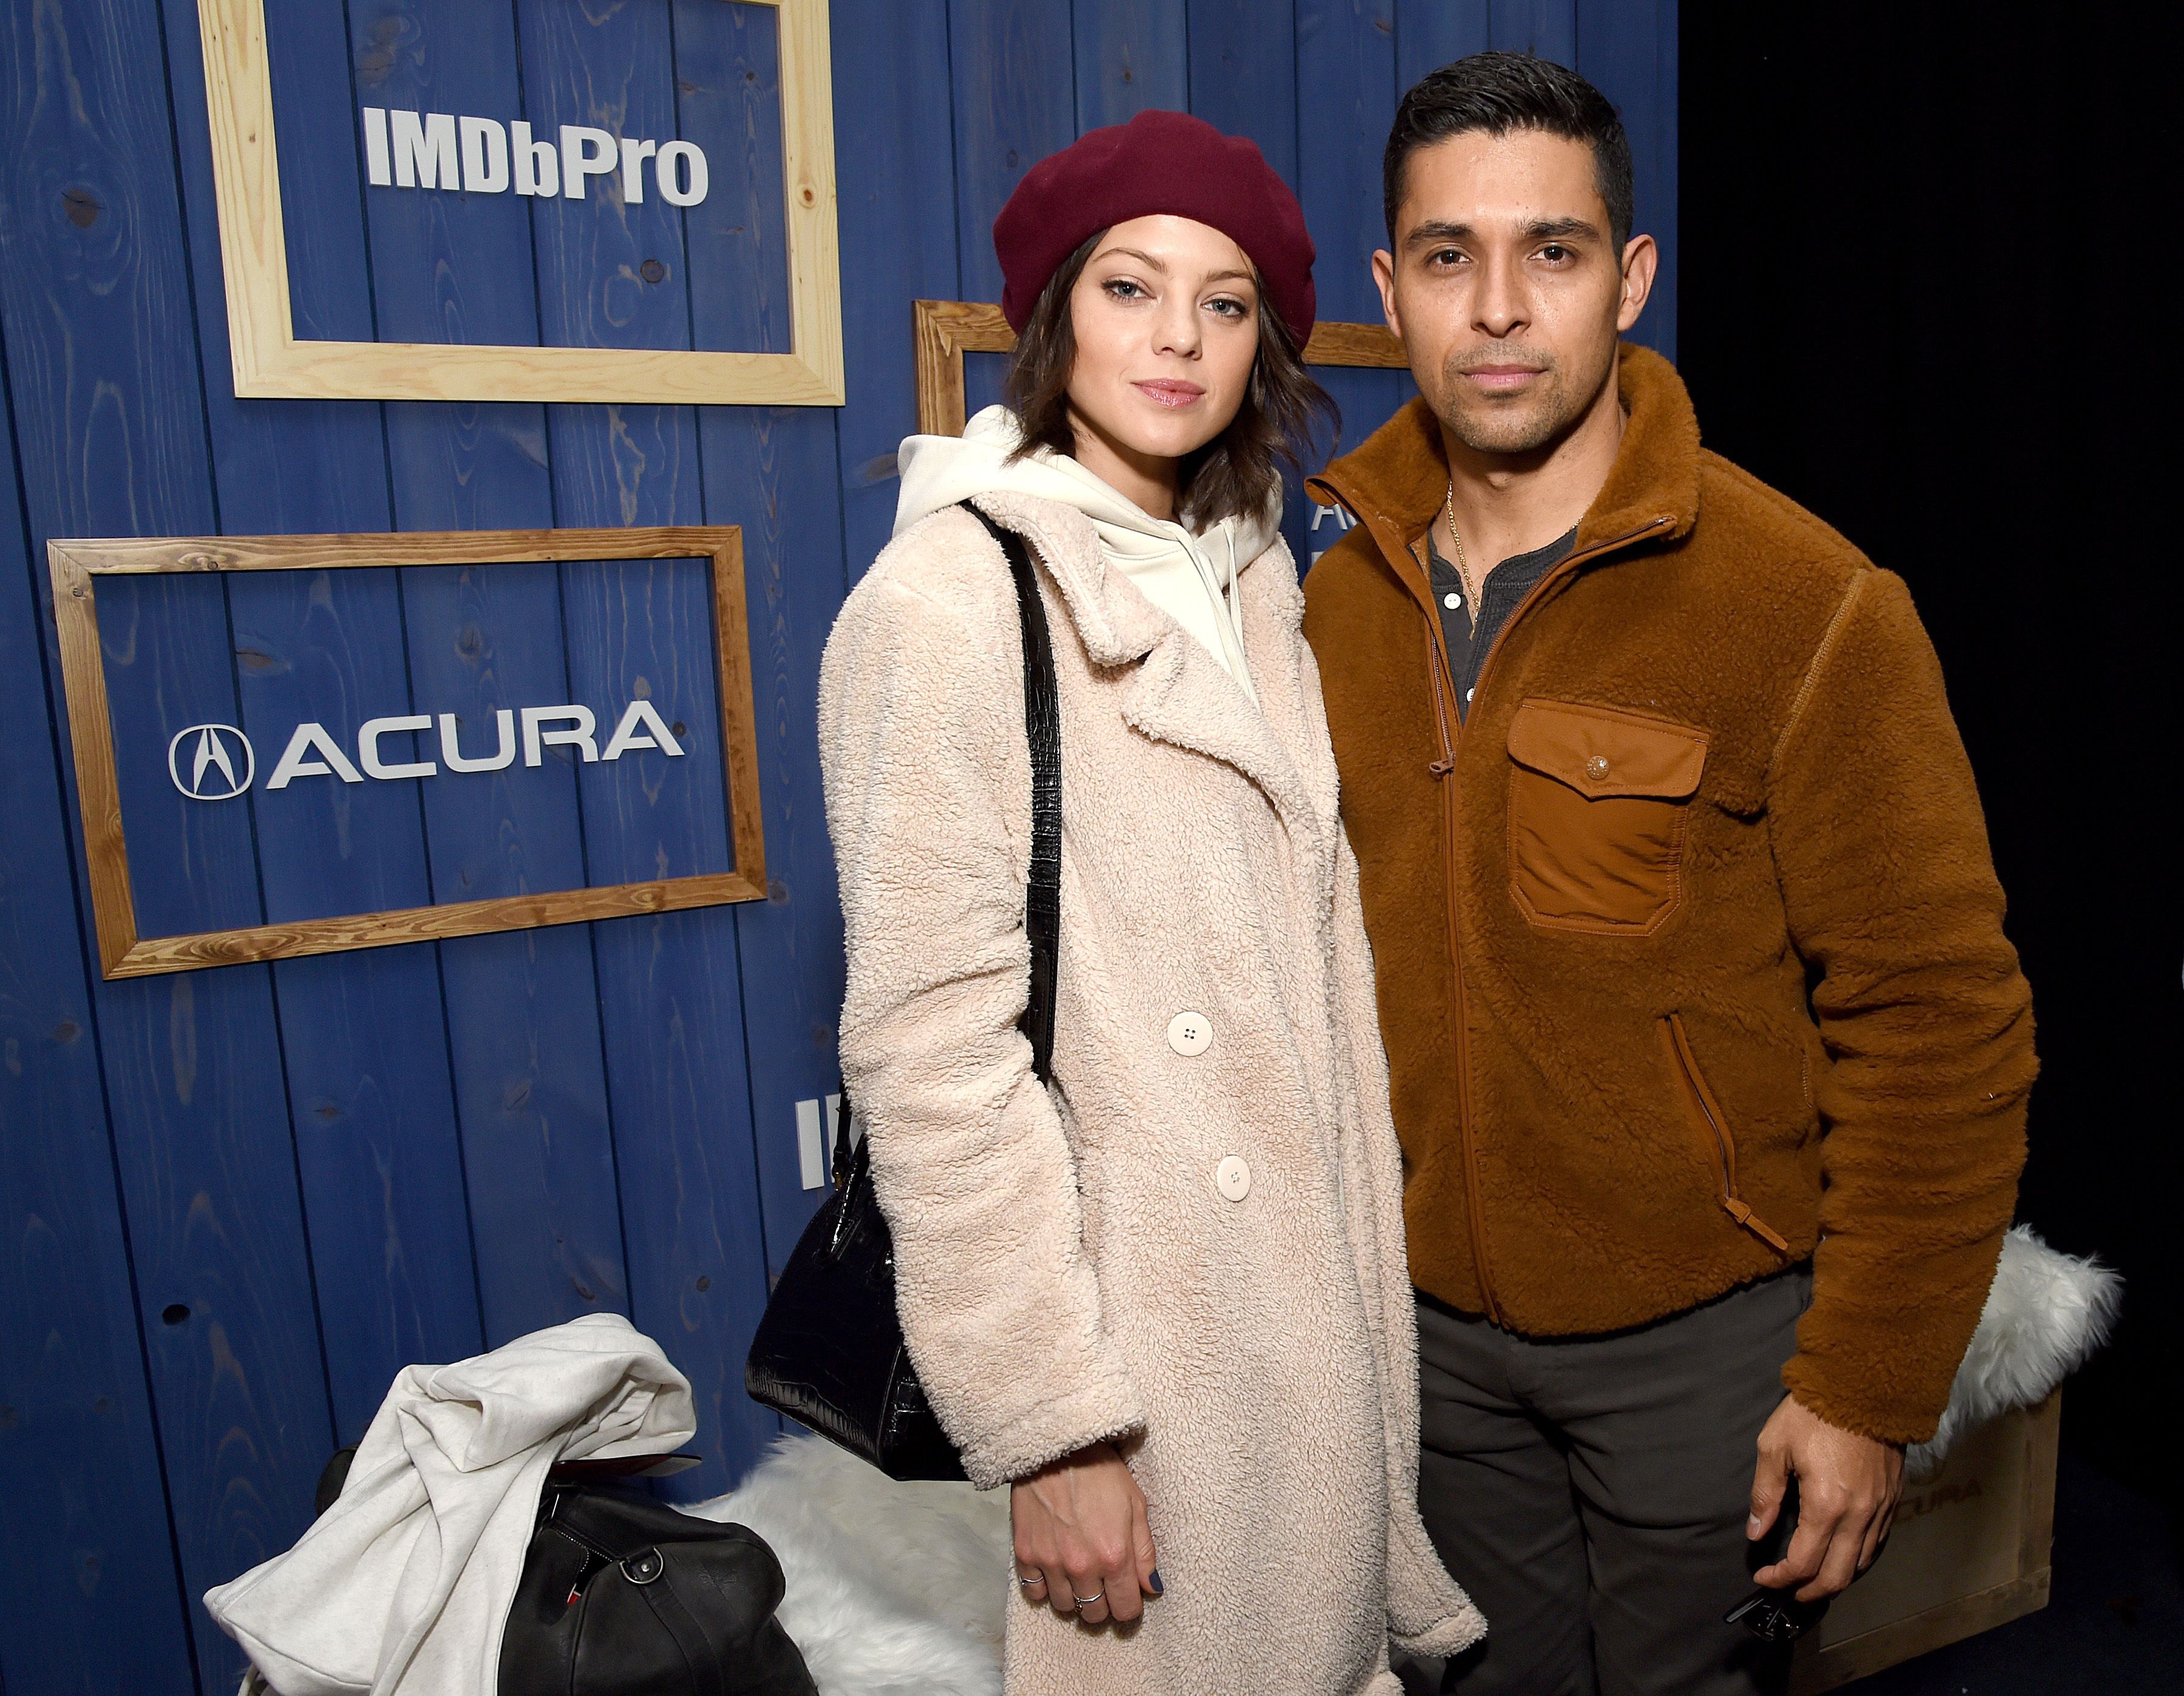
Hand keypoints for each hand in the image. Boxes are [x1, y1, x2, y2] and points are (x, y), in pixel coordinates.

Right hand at [1011, 1442, 1159, 1625]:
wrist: (1057, 1447)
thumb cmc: (1101, 1471)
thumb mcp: (1136, 1504)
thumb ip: (1145, 1552)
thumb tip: (1151, 1588)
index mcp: (1115, 1556)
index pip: (1126, 1610)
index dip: (1130, 1605)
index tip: (1127, 1594)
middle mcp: (1082, 1567)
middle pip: (1095, 1615)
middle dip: (1103, 1604)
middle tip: (1103, 1583)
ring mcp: (1050, 1562)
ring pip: (1065, 1607)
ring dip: (1074, 1597)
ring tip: (1079, 1575)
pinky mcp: (1025, 1553)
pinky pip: (1035, 1592)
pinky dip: (1045, 1588)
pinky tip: (1054, 1570)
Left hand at [1749, 1394, 1903, 1602]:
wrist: (1864, 1387)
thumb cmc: (1813, 1413)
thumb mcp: (1774, 1447)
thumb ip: (1764, 1494)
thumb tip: (1755, 1531)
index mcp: (1826, 1506)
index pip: (1804, 1563)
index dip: (1780, 1577)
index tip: (1762, 1575)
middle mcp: (1859, 1516)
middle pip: (1837, 1576)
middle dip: (1809, 1591)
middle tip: (1787, 1589)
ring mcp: (1881, 1510)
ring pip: (1861, 1563)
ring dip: (1835, 1578)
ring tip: (1811, 1577)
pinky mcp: (1893, 1500)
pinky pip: (1877, 1543)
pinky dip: (1857, 1558)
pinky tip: (1840, 1553)